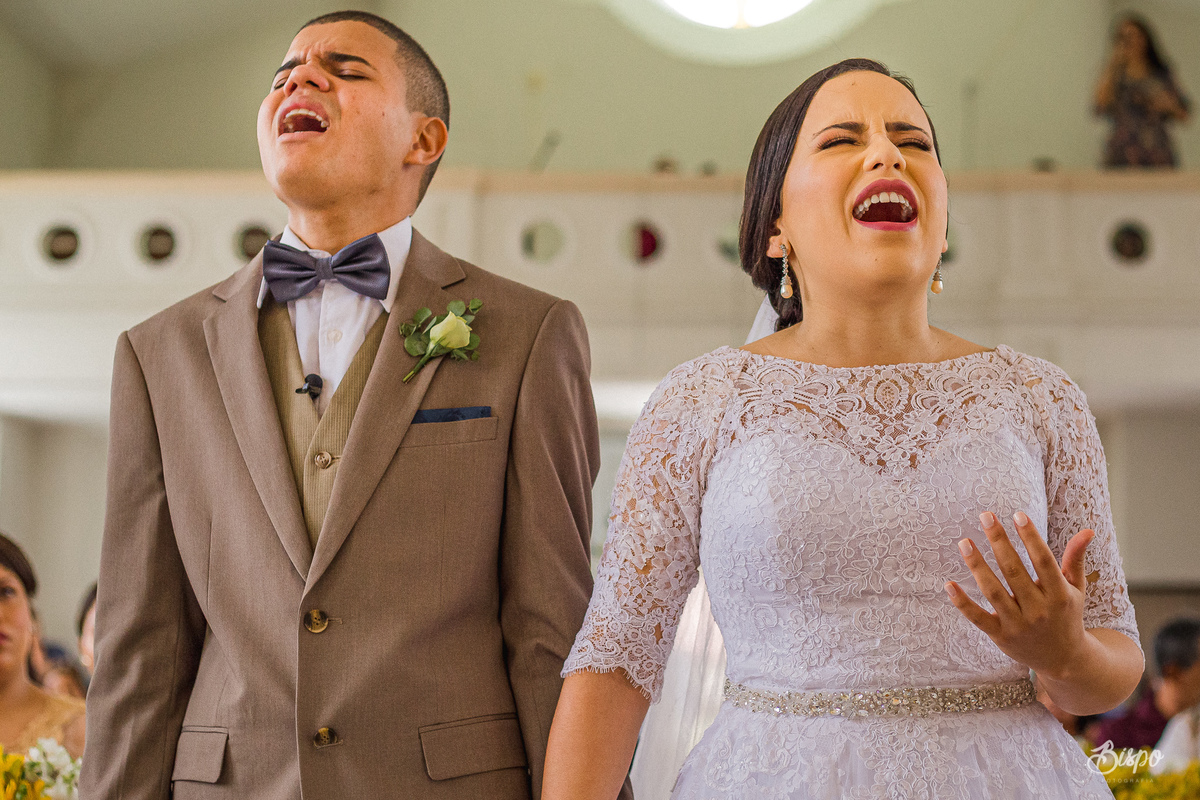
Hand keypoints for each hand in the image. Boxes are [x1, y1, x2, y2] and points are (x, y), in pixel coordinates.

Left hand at [945, 511, 1092, 680]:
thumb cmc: (1067, 615)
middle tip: (985, 516)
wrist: (1065, 660)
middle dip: (999, 541)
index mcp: (1059, 594)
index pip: (1043, 560)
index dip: (1031, 537)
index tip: (1017, 514)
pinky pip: (978, 618)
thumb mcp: (1076, 588)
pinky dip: (963, 603)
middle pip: (1014, 571)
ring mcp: (1018, 624)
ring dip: (977, 566)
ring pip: (994, 591)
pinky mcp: (1001, 636)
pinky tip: (949, 585)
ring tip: (964, 542)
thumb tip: (1088, 530)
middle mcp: (1039, 609)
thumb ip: (1075, 559)